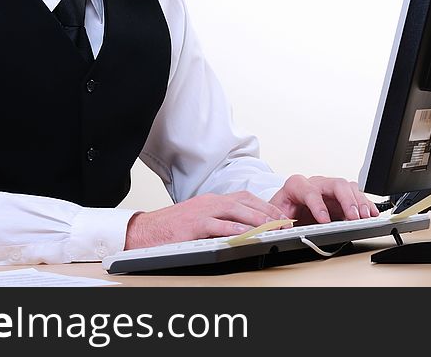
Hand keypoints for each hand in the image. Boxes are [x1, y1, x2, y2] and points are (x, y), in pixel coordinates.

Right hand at [124, 191, 287, 249]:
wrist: (146, 232)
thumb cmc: (173, 228)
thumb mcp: (200, 219)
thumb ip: (220, 220)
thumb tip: (244, 228)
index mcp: (213, 200)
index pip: (246, 197)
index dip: (266, 206)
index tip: (281, 215)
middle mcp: (210, 202)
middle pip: (245, 202)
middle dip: (268, 212)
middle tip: (284, 223)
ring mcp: (202, 212)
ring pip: (235, 210)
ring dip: (257, 219)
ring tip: (273, 227)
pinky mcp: (194, 225)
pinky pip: (218, 225)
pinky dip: (235, 228)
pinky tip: (247, 233)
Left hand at [268, 174, 379, 224]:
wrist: (286, 207)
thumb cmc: (283, 208)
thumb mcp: (274, 214)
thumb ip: (278, 220)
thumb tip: (283, 227)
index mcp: (297, 185)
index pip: (310, 191)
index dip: (318, 205)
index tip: (324, 220)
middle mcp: (316, 183)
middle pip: (336, 184)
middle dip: (346, 201)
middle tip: (353, 217)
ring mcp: (330, 189)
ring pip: (349, 188)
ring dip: (359, 202)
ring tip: (365, 217)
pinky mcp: (340, 197)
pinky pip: (356, 195)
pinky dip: (366, 204)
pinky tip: (372, 213)